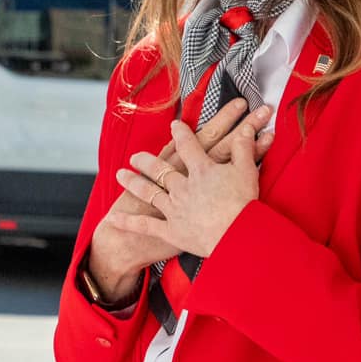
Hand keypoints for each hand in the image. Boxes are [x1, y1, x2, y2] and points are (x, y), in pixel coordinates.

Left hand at [83, 100, 272, 302]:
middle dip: (146, 161)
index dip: (181, 134)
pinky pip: (145, 225)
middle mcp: (183, 187)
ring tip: (120, 174)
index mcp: (201, 171)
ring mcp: (174, 209)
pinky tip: (113, 217)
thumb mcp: (247, 171)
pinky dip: (128, 221)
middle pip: (160, 169)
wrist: (238, 236)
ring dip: (133, 182)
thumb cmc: (245, 204)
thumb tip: (247, 128)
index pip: (189, 146)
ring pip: (148, 192)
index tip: (175, 125)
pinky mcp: (170, 231)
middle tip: (135, 156)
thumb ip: (244, 148)